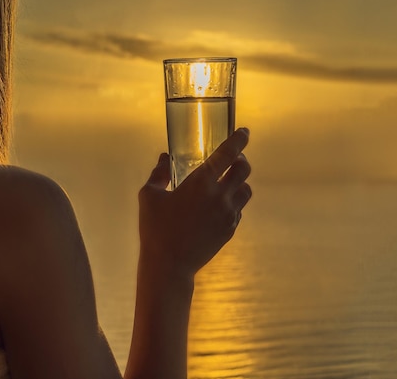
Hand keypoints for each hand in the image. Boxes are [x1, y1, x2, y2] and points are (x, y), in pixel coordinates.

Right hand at [138, 128, 251, 279]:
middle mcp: (220, 196)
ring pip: (246, 189)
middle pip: (244, 169)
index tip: (244, 131)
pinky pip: (239, 209)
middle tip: (232, 158)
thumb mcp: (149, 196)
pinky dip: (234, 202)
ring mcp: (228, 214)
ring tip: (228, 181)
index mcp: (201, 182)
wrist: (169, 265)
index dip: (239, 139)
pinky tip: (220, 204)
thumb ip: (159, 173)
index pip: (228, 153)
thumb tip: (164, 158)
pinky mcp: (230, 230)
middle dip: (241, 159)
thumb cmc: (155, 228)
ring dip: (240, 181)